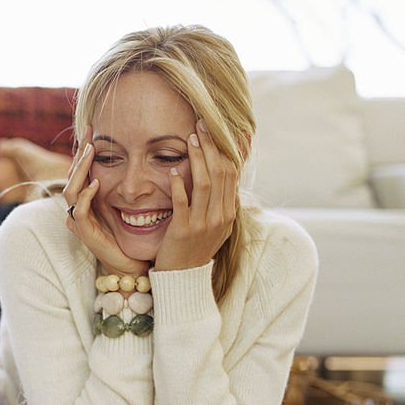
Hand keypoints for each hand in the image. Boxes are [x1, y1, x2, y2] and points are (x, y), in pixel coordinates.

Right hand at [63, 126, 147, 276]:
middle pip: (72, 175)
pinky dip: (86, 196)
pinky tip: (96, 183)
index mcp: (89, 200)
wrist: (135, 262)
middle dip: (80, 153)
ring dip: (81, 169)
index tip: (94, 127)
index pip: (81, 169)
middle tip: (90, 133)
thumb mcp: (131, 200)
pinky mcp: (85, 233)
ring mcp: (80, 221)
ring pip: (70, 190)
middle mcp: (80, 208)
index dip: (85, 149)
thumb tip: (141, 150)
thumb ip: (129, 180)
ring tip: (91, 151)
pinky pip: (78, 211)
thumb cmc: (136, 233)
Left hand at [156, 120, 238, 270]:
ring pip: (205, 183)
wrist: (183, 279)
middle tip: (201, 125)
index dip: (224, 149)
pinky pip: (182, 202)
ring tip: (189, 139)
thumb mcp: (216, 228)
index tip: (216, 130)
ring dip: (197, 158)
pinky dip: (178, 184)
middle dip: (211, 146)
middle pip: (220, 173)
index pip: (231, 173)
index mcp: (228, 212)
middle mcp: (220, 216)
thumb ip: (222, 205)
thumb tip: (228, 182)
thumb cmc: (195, 250)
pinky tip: (172, 170)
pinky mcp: (183, 231)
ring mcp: (203, 224)